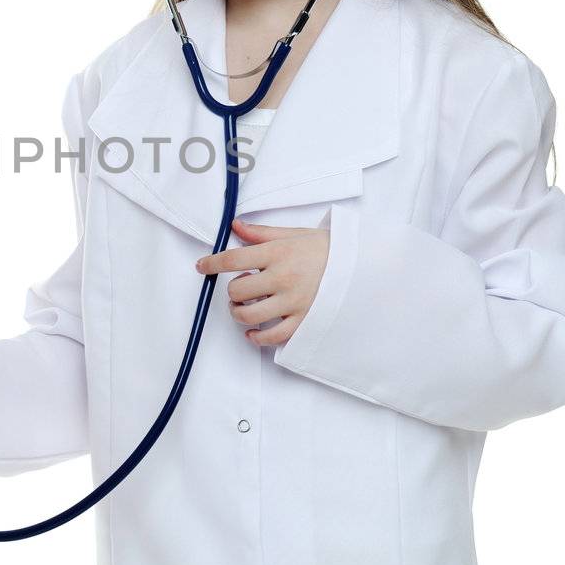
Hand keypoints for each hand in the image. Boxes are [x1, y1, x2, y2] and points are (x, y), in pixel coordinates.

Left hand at [194, 220, 329, 346]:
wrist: (363, 267)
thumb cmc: (327, 248)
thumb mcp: (294, 234)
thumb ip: (262, 233)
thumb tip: (235, 227)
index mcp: (279, 253)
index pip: (234, 259)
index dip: (212, 263)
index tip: (202, 266)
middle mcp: (284, 278)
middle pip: (238, 291)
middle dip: (232, 291)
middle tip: (240, 287)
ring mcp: (294, 302)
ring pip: (250, 316)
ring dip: (239, 313)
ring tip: (243, 307)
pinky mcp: (304, 320)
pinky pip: (274, 336)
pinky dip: (258, 337)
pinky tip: (253, 332)